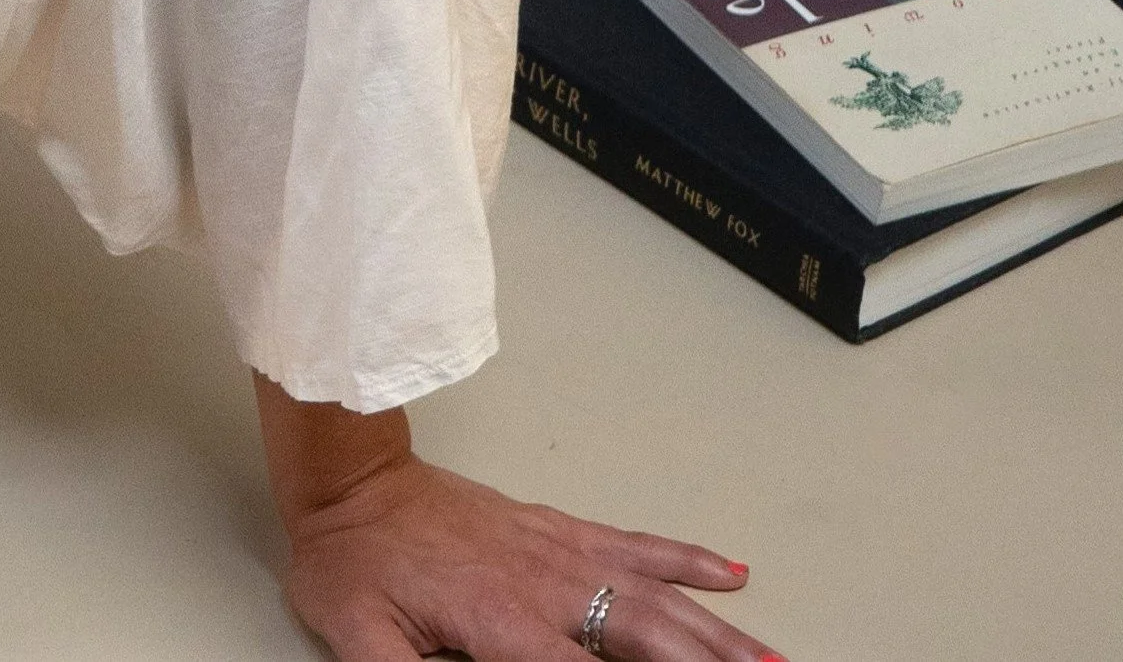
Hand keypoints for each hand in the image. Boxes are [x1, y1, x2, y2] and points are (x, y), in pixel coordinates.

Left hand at [278, 448, 779, 661]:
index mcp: (503, 623)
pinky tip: (729, 573)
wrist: (352, 479)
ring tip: (770, 655)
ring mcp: (559, 550)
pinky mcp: (558, 527)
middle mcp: (545, 583)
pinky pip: (636, 542)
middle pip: (648, 635)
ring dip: (717, 628)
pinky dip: (686, 558)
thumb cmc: (354, 561)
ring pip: (656, 592)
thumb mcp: (360, 640)